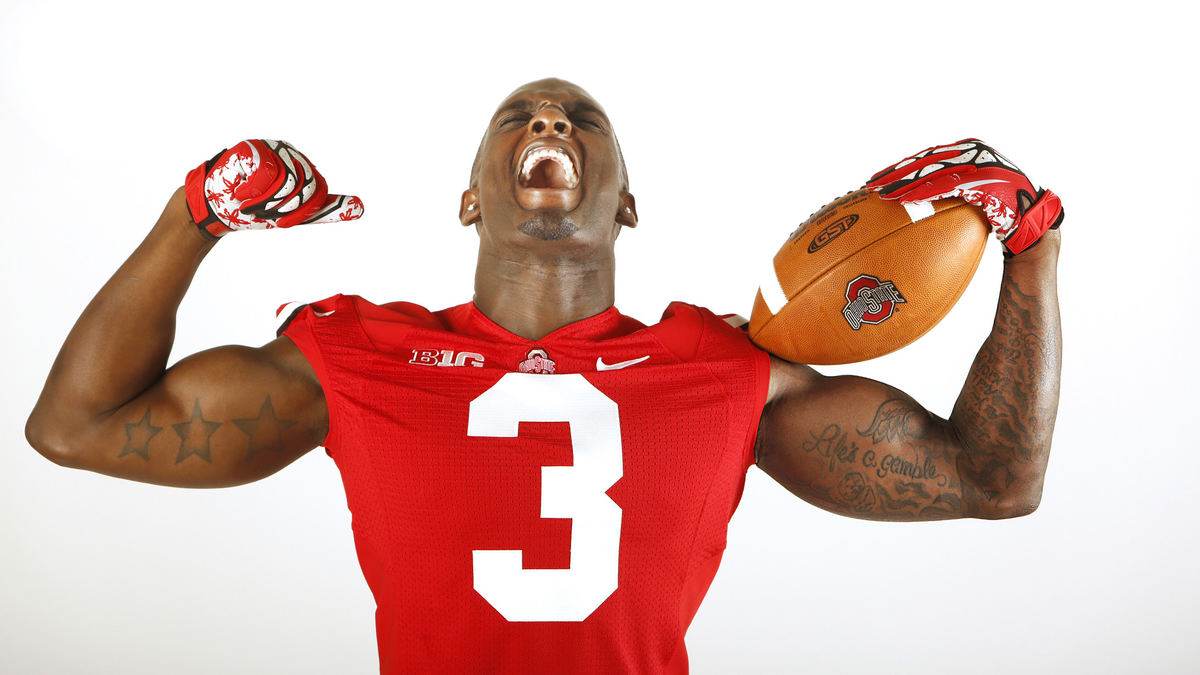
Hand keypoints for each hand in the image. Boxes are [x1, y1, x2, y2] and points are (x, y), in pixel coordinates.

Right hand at [184, 140, 363, 237]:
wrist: (215, 210)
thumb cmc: (254, 210)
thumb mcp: (296, 213)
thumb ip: (326, 209)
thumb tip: (362, 207)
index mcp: (302, 166)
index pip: (318, 191)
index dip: (301, 212)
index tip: (282, 222)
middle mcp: (288, 152)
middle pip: (304, 186)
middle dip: (282, 208)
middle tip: (262, 211)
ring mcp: (270, 147)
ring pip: (285, 182)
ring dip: (264, 201)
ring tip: (248, 201)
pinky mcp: (251, 147)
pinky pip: (265, 175)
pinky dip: (251, 192)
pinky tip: (238, 192)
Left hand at [864, 139, 1062, 255]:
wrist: (1031, 219)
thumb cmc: (1000, 208)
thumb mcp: (973, 190)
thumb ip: (950, 185)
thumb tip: (918, 195)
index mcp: (969, 148)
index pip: (927, 155)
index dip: (901, 165)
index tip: (879, 176)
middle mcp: (974, 151)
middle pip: (926, 160)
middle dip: (896, 172)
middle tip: (871, 184)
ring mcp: (980, 164)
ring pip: (933, 171)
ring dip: (905, 183)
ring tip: (882, 194)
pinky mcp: (985, 181)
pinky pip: (948, 186)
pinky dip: (925, 192)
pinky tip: (906, 200)